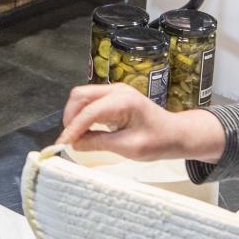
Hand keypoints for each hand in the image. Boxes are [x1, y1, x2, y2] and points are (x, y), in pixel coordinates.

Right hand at [57, 82, 224, 162]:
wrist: (176, 134)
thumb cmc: (159, 141)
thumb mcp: (129, 148)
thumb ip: (100, 143)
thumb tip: (74, 144)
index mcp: (123, 101)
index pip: (89, 112)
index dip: (73, 128)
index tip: (62, 144)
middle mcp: (117, 90)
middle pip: (80, 95)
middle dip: (70, 117)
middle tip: (69, 140)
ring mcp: (115, 91)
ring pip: (82, 97)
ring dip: (75, 116)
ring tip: (76, 137)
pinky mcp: (113, 97)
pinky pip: (90, 101)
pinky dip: (82, 115)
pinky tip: (85, 131)